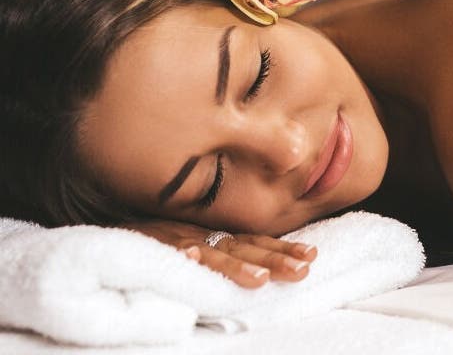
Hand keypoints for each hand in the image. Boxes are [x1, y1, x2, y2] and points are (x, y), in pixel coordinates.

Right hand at [121, 219, 317, 288]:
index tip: (313, 255)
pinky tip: (191, 261)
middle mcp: (201, 233)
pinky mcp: (150, 244)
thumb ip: (220, 251)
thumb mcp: (193, 238)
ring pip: (211, 253)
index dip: (283, 248)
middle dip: (274, 260)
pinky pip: (166, 250)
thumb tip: (259, 267)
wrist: (109, 203)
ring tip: (258, 280)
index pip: (254, 241)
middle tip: (303, 270)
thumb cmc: (154, 232)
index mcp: (214, 233)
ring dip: (234, 266)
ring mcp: (176, 238)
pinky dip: (179, 255)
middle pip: (242, 248)